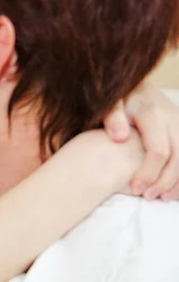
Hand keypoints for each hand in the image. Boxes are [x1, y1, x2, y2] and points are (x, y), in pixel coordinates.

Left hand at [101, 81, 178, 200]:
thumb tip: (120, 137)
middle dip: (164, 181)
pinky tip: (173, 188)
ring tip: (162, 198)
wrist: (132, 83)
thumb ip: (112, 118)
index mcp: (153, 114)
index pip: (159, 151)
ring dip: (178, 180)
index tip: (134, 188)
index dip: (149, 173)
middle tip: (147, 197)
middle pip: (177, 157)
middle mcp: (172, 119)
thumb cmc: (117, 96)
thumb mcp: (109, 103)